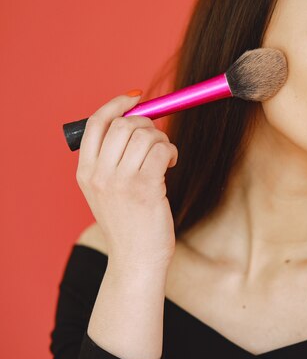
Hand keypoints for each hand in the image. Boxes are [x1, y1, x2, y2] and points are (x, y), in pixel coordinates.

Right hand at [76, 91, 177, 269]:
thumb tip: (137, 121)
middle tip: (157, 139)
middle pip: (123, 124)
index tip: (136, 97)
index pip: (95, 123)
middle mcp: (99, 174)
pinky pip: (161, 150)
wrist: (137, 260)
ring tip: (165, 155)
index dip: (116, 104)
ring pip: (145, 135)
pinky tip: (170, 163)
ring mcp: (120, 181)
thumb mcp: (107, 191)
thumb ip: (112, 159)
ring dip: (161, 139)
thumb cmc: (130, 223)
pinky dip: (170, 150)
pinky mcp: (145, 188)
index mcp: (85, 172)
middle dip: (147, 124)